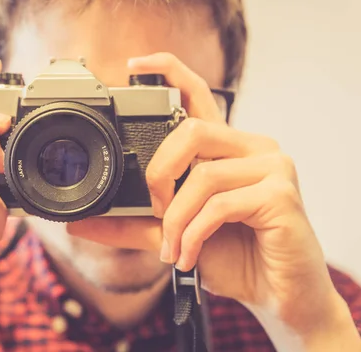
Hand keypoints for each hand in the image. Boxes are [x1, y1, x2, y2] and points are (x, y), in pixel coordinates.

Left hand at [68, 53, 360, 350]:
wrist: (279, 296)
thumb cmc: (234, 257)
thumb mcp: (174, 234)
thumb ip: (131, 224)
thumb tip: (79, 223)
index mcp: (229, 148)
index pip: (200, 95)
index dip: (170, 71)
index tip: (134, 64)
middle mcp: (254, 147)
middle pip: (192, 131)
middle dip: (160, 173)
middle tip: (156, 210)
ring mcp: (273, 167)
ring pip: (203, 174)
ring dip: (177, 219)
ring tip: (174, 249)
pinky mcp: (282, 195)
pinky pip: (220, 205)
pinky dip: (195, 234)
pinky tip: (191, 256)